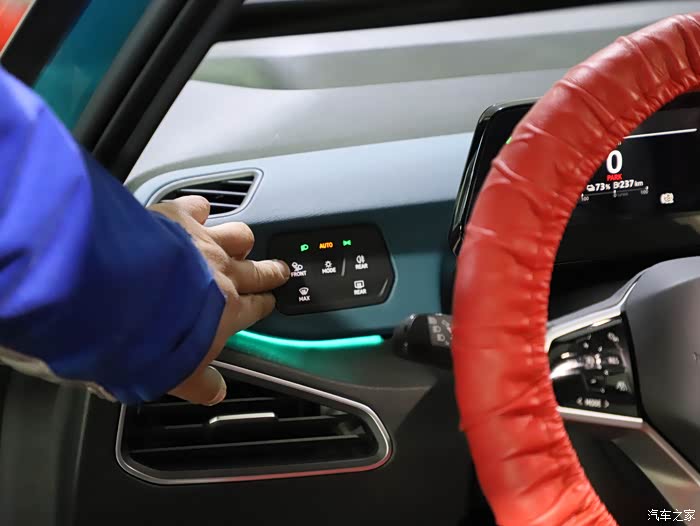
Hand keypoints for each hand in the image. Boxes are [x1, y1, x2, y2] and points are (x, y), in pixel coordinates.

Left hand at [149, 196, 289, 404]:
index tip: (269, 301)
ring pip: (238, 235)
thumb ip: (200, 382)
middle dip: (271, 271)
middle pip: (258, 270)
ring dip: (240, 240)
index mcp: (227, 311)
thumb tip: (215, 392)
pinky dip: (199, 209)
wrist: (121, 295)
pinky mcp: (178, 217)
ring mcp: (203, 242)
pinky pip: (198, 207)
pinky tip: (196, 210)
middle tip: (279, 269)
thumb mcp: (177, 375)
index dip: (264, 304)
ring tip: (241, 241)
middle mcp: (223, 273)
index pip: (255, 308)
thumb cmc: (152, 339)